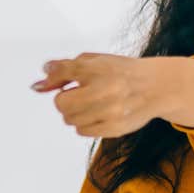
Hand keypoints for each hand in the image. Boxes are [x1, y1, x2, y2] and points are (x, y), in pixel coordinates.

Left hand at [31, 53, 193, 137]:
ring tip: (90, 104)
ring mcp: (111, 112)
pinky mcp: (115, 128)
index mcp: (99, 69)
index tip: (45, 85)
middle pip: (62, 103)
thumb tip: (38, 84)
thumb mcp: (94, 61)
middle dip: (64, 100)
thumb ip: (64, 69)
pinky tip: (96, 114)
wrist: (155, 87)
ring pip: (70, 120)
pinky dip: (84, 124)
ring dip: (74, 113)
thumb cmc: (122, 72)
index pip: (65, 73)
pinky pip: (82, 131)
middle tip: (76, 95)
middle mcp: (106, 90)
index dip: (53, 80)